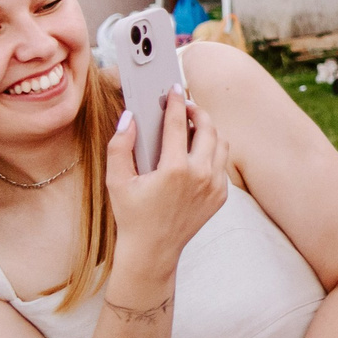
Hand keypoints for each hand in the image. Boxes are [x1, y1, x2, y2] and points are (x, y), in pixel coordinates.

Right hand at [105, 90, 228, 283]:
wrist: (153, 250)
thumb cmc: (132, 214)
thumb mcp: (116, 181)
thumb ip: (120, 146)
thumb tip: (130, 117)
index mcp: (175, 170)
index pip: (178, 124)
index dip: (176, 102)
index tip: (174, 88)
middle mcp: (201, 175)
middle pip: (208, 128)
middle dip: (197, 111)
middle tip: (185, 104)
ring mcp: (215, 186)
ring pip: (221, 143)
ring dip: (208, 130)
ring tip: (191, 126)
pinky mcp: (222, 194)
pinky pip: (222, 163)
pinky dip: (212, 152)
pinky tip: (195, 152)